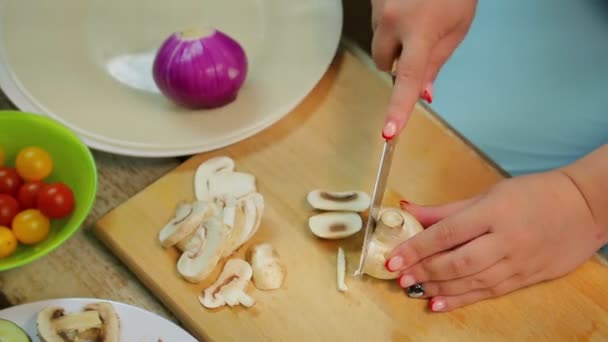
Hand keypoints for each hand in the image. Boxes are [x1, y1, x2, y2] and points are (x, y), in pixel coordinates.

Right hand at [371, 0, 476, 138]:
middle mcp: (390, 20)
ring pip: (379, 43)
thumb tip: (423, 94)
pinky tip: (407, 8)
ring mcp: (377, 8)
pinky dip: (390, 24)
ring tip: (416, 16)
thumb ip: (436, 63)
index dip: (398, 108)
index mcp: (419, 30)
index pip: (406, 79)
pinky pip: (376, 25)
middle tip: (421, 41)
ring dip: (394, 41)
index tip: (389, 132)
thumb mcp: (456, 28)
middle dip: (398, 61)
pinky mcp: (371, 1)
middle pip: (383, 62)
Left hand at [385, 171, 606, 311]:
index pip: (447, 233)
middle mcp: (505, 240)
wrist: (585, 208)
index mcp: (493, 212)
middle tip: (399, 276)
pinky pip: (489, 292)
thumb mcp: (488, 194)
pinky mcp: (526, 278)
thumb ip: (446, 209)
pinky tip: (439, 304)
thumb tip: (408, 209)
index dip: (417, 248)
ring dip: (438, 288)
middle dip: (424, 271)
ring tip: (413, 289)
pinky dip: (461, 300)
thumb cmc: (533, 194)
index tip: (393, 258)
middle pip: (457, 261)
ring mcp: (517, 262)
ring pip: (471, 281)